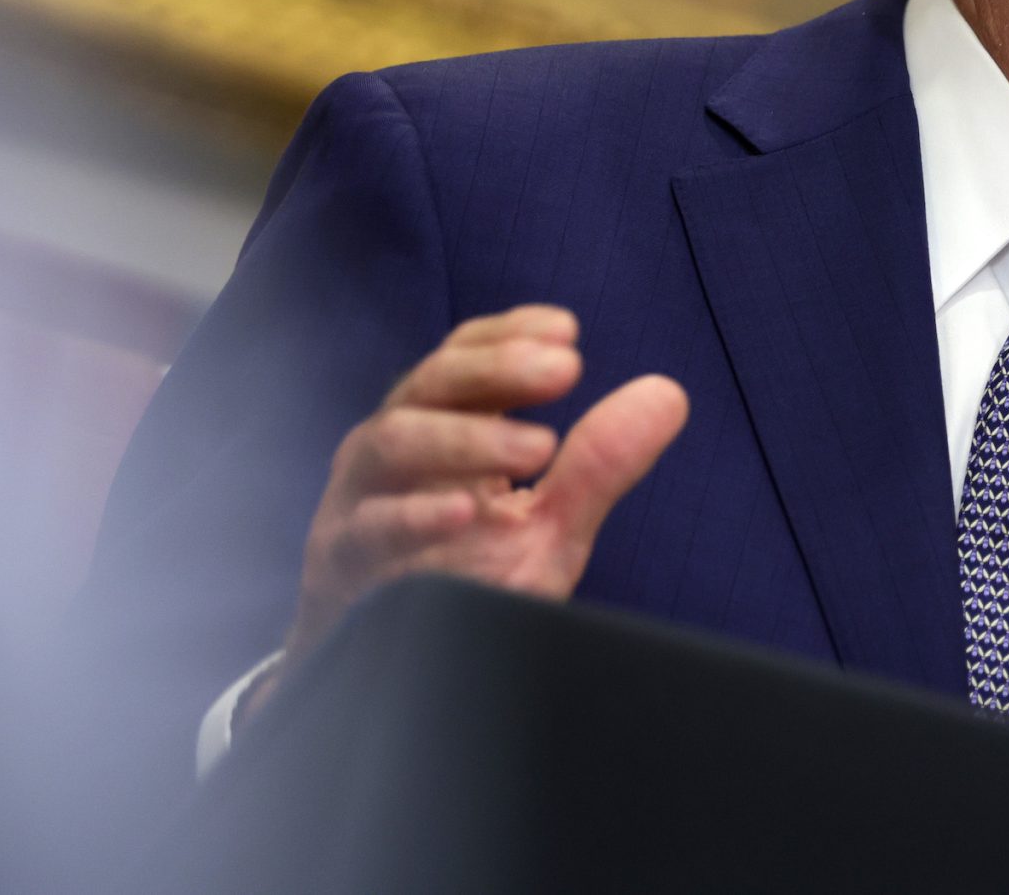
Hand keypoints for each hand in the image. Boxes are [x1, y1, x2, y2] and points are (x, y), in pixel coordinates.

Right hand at [277, 305, 688, 672]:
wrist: (393, 678)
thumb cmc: (467, 583)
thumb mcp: (548, 526)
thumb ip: (599, 464)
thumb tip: (667, 393)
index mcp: (439, 429)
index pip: (463, 358)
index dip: (509, 335)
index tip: (567, 330)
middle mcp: (391, 452)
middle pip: (430, 384)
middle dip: (498, 368)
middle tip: (566, 368)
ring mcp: (358, 501)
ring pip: (393, 442)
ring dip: (469, 439)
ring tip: (540, 447)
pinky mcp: (341, 562)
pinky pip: (369, 528)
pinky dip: (417, 516)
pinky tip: (469, 512)